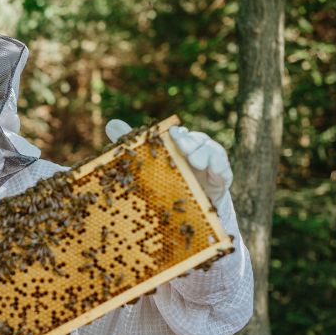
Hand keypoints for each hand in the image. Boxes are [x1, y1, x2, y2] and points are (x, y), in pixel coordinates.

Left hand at [105, 119, 232, 203]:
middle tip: (181, 145)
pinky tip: (213, 169)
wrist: (189, 210)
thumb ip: (135, 146)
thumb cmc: (167, 181)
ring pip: (212, 150)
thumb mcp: (149, 165)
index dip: (174, 134)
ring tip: (195, 160)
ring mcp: (210, 163)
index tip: (168, 134)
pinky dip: (219, 167)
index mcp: (178, 145)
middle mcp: (196, 150)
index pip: (178, 134)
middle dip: (188, 141)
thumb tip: (110, 123)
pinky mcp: (222, 178)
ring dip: (204, 152)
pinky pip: (224, 169)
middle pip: (195, 139)